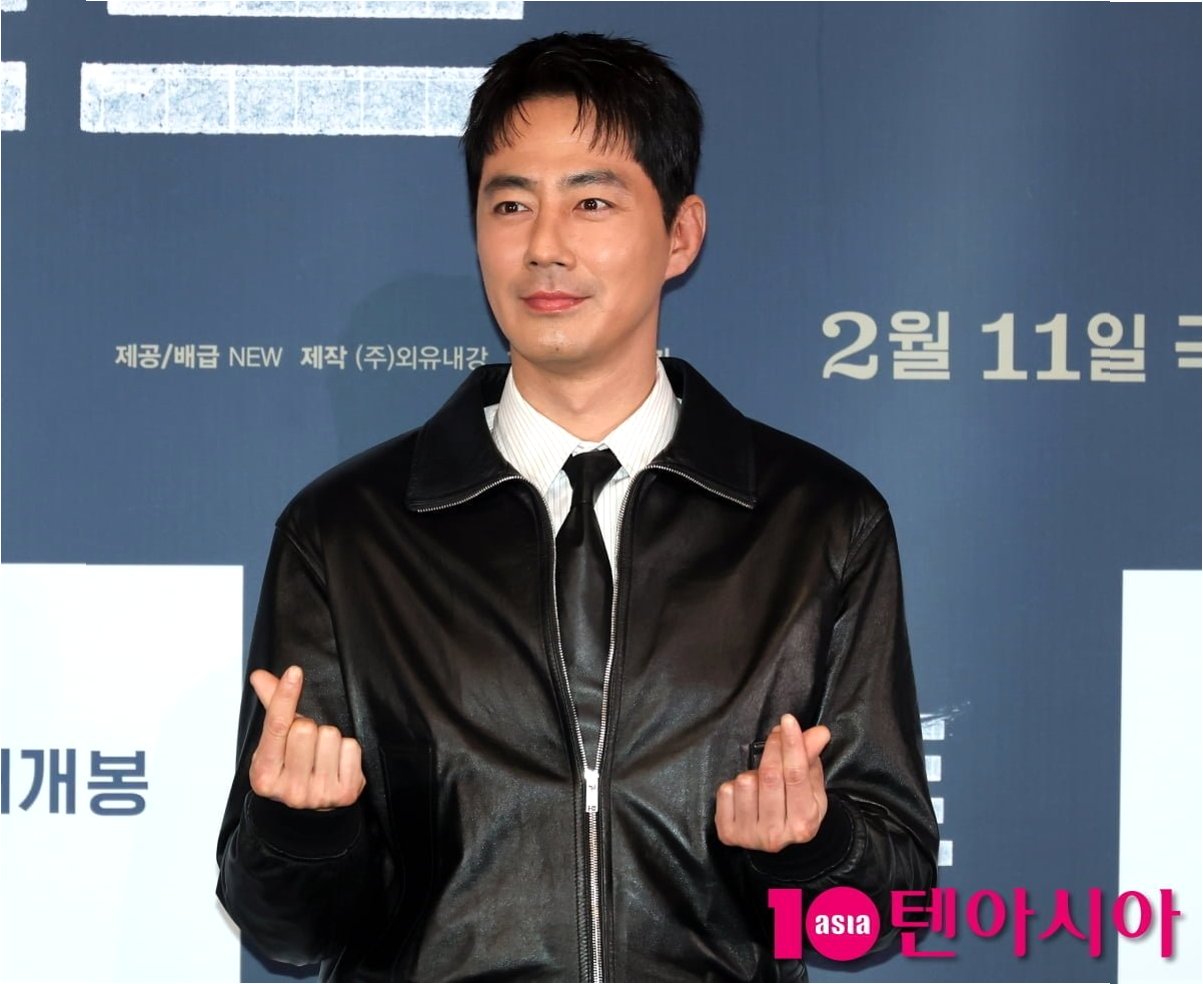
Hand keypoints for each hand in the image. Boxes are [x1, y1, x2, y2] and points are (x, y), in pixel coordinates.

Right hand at [248, 665, 365, 809]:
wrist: (307, 816)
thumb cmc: (288, 771)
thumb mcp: (273, 747)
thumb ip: (271, 708)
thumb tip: (260, 676)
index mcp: (265, 774)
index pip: (276, 727)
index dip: (285, 696)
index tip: (294, 672)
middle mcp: (290, 788)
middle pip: (306, 727)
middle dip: (309, 727)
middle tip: (306, 744)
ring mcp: (319, 793)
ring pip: (331, 735)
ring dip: (329, 739)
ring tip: (321, 756)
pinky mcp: (345, 793)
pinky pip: (352, 747)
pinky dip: (347, 750)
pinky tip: (337, 763)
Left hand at [715, 713, 829, 851]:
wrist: (775, 847)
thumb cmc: (796, 809)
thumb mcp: (811, 788)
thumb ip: (811, 758)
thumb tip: (819, 731)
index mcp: (804, 823)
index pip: (796, 775)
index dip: (792, 745)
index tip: (787, 720)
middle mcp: (777, 835)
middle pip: (770, 775)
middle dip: (773, 746)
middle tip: (777, 732)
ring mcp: (750, 836)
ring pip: (745, 782)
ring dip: (752, 772)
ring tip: (760, 782)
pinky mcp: (728, 833)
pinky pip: (725, 791)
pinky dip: (734, 785)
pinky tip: (745, 796)